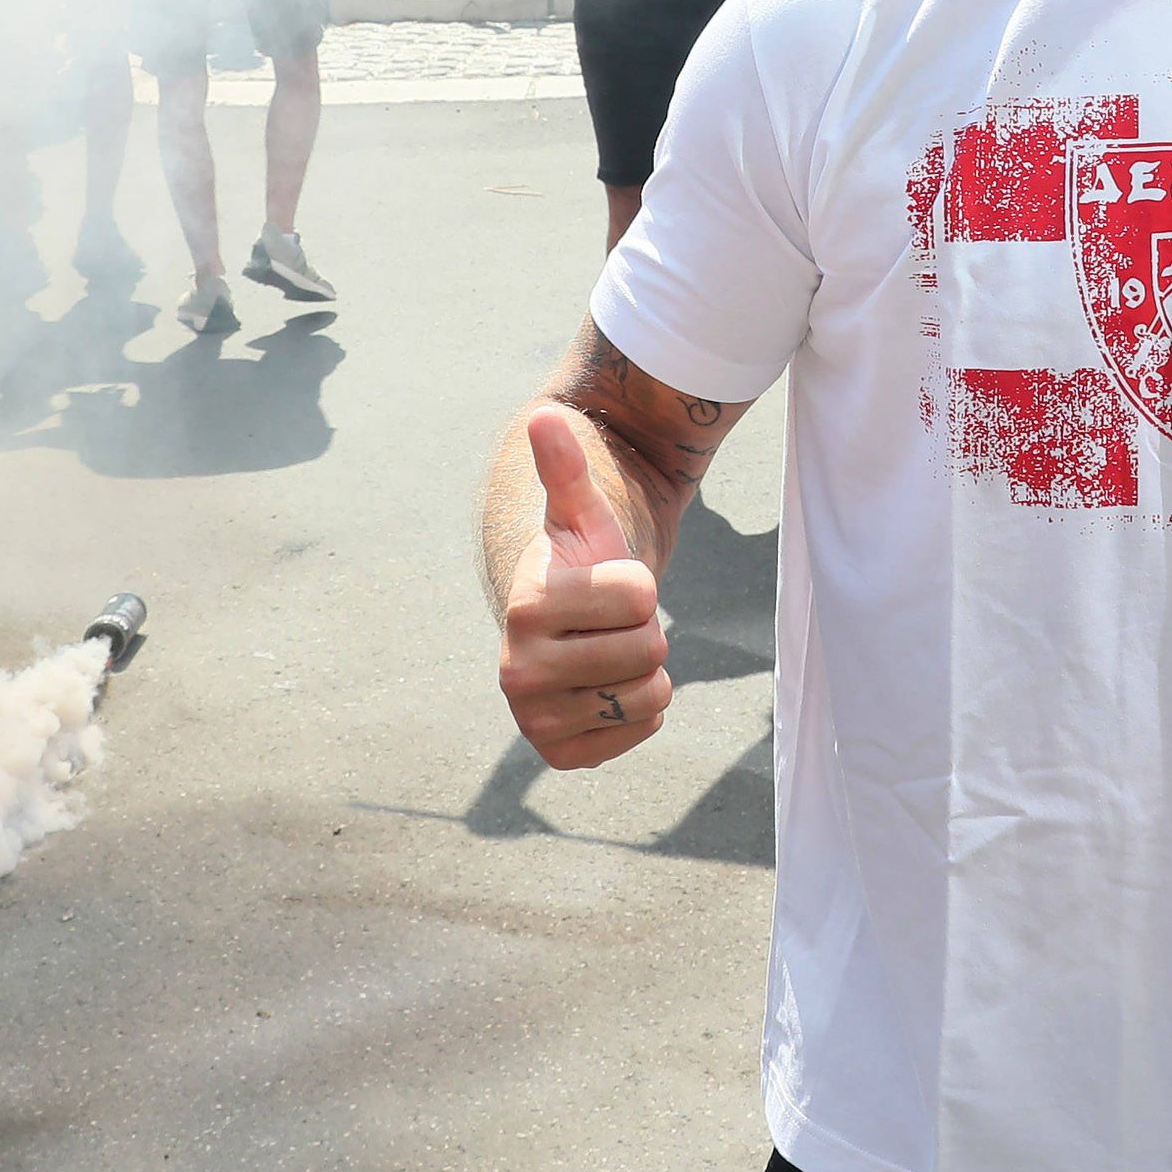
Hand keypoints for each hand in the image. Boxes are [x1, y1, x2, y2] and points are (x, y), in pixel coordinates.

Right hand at [496, 409, 669, 767]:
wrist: (560, 628)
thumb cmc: (579, 564)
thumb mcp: (579, 516)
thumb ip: (565, 469)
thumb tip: (544, 417)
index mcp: (527, 606)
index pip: (641, 596)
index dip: (638, 585)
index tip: (606, 584)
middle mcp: (519, 670)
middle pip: (649, 650)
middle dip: (643, 631)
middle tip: (607, 624)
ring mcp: (535, 719)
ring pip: (652, 693)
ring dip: (644, 671)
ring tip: (606, 653)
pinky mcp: (560, 754)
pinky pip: (645, 728)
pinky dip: (639, 709)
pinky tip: (605, 687)